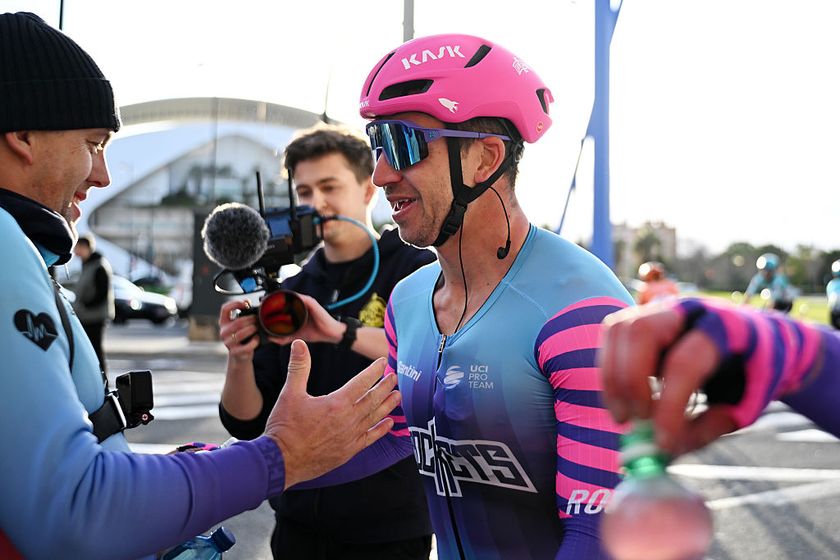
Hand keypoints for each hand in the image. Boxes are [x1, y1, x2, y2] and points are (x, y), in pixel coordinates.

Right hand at [219, 299, 259, 362]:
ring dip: (252, 329)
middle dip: (250, 319)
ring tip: (256, 328)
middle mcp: (223, 332)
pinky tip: (256, 338)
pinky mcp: (235, 352)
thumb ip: (242, 313)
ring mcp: (228, 343)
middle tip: (257, 319)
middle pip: (237, 322)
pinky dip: (254, 342)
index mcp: (223, 322)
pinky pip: (247, 346)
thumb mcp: (239, 324)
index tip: (246, 304)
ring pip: (241, 334)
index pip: (225, 309)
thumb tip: (247, 302)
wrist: (240, 355)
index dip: (235, 304)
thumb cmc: (242, 337)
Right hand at [264, 339, 400, 487]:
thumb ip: (299, 367)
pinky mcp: (348, 452)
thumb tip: (298, 344)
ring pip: (375, 417)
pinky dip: (381, 429)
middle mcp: (348, 420)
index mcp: (336, 404)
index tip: (382, 363)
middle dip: (385, 386)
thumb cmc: (284, 428)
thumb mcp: (289, 394)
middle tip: (395, 377)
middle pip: (373, 399)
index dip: (373, 371)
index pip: (361, 383)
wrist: (281, 462)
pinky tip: (389, 423)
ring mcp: (350, 437)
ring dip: (387, 405)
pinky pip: (370, 438)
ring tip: (397, 395)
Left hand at [266, 293, 344, 345]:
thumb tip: (272, 338)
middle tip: (263, 304)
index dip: (272, 305)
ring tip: (270, 302)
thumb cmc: (316, 332)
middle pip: (285, 299)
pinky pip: (299, 299)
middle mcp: (301, 304)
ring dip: (280, 299)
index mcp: (297, 310)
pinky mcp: (311, 302)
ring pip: (290, 297)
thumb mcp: (296, 335)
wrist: (331, 333)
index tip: (263, 308)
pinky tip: (283, 304)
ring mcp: (306, 302)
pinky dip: (291, 300)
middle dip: (274, 301)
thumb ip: (284, 337)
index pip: (283, 305)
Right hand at [598, 300, 736, 455]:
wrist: (758, 342)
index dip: (669, 405)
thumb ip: (706, 427)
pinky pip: (612, 335)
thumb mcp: (744, 407)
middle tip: (634, 421)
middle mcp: (690, 308)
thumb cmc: (751, 377)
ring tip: (624, 416)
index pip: (685, 362)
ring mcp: (662, 307)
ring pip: (619, 329)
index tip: (663, 443)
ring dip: (613, 378)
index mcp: (728, 328)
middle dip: (630, 381)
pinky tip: (622, 398)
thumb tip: (662, 448)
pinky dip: (610, 370)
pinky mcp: (642, 314)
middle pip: (641, 332)